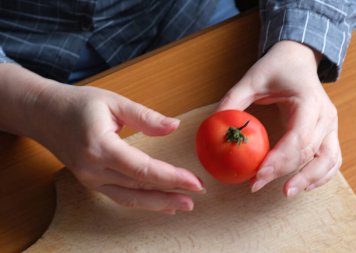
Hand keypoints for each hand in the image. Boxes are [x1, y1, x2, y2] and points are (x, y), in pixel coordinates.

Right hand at [29, 83, 204, 213]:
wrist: (44, 114)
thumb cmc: (77, 104)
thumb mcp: (114, 102)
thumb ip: (145, 117)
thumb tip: (174, 126)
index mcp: (100, 147)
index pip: (143, 169)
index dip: (171, 177)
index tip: (194, 180)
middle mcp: (94, 169)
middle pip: (139, 188)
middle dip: (170, 193)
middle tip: (196, 195)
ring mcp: (90, 179)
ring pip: (130, 198)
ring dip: (158, 203)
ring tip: (183, 204)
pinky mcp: (91, 181)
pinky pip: (120, 196)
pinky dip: (142, 202)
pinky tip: (159, 203)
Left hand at [217, 41, 341, 196]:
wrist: (297, 58)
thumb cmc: (276, 67)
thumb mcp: (251, 79)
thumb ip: (232, 101)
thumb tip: (214, 127)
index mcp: (309, 101)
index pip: (298, 137)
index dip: (279, 159)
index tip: (257, 174)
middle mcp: (325, 116)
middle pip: (310, 153)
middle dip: (284, 173)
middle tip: (257, 185)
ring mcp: (330, 125)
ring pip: (328, 160)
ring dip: (309, 180)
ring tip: (286, 192)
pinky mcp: (328, 132)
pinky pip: (331, 159)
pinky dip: (320, 175)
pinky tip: (303, 185)